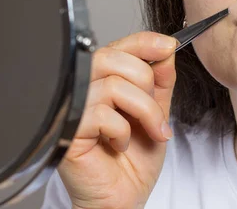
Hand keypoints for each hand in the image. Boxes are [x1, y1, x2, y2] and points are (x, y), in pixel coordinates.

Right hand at [57, 31, 177, 208]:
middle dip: (146, 83)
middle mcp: (84, 88)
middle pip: (113, 58)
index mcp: (104, 79)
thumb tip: (166, 50)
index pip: (120, 45)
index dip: (144, 42)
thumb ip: (160, 82)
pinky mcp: (67, 130)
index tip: (169, 46)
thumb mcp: (156, 112)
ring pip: (113, 85)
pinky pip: (101, 113)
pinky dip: (121, 130)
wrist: (124, 197)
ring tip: (150, 132)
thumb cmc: (134, 159)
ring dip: (143, 111)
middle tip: (156, 113)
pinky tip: (118, 144)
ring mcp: (72, 107)